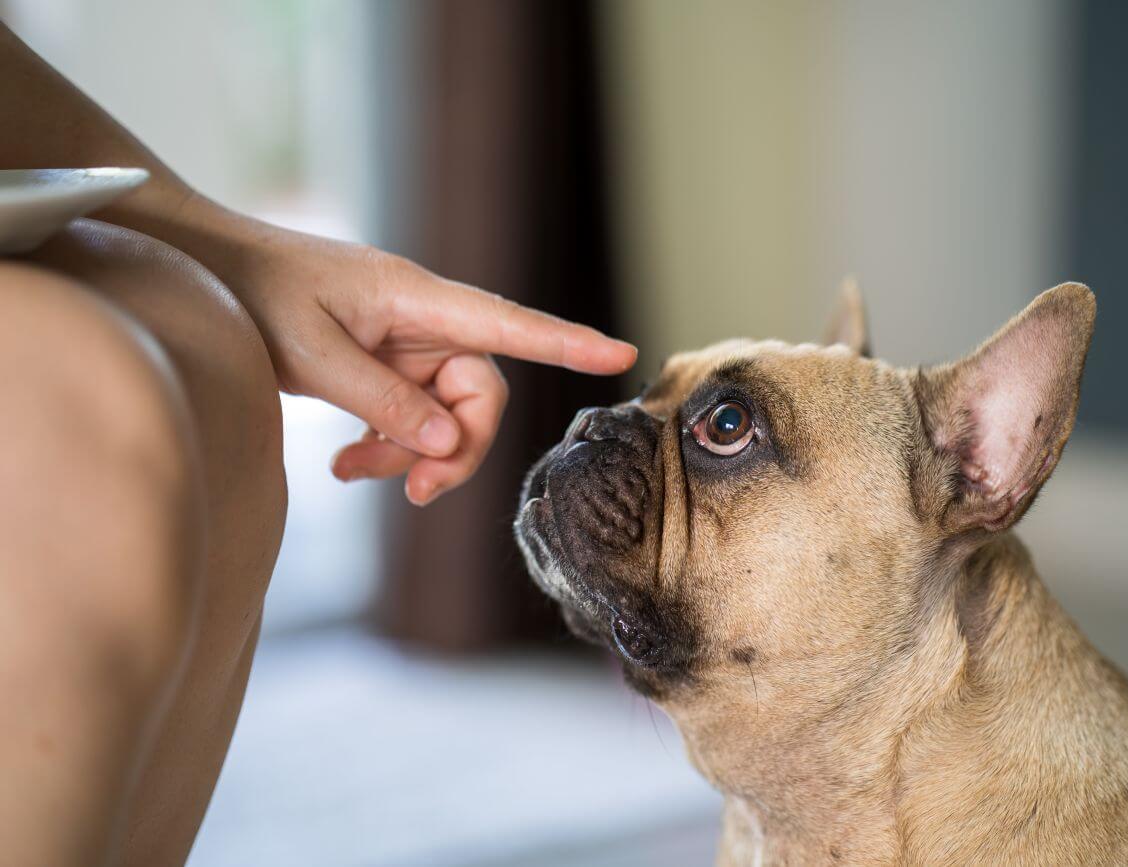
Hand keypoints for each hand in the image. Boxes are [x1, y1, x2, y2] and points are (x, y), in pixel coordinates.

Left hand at [170, 198, 635, 504]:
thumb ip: (382, 400)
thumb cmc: (255, 292)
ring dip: (411, 456)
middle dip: (456, 451)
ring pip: (446, 416)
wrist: (208, 270)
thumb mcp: (311, 352)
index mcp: (419, 299)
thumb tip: (448, 443)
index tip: (621, 353)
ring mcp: (409, 345)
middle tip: (412, 493)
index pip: (511, 324)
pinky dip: (390, 447)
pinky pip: (413, 417)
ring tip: (349, 472)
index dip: (569, 343)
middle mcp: (427, 321)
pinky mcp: (387, 365)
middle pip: (482, 395)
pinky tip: (348, 463)